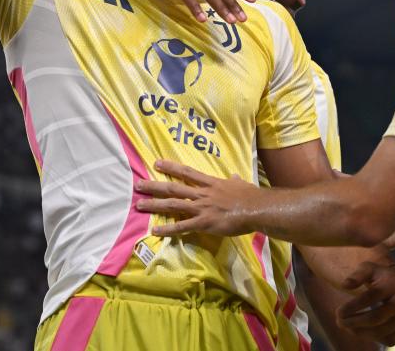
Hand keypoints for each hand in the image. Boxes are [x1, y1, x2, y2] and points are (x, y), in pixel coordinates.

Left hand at [135, 161, 258, 236]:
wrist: (255, 208)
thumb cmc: (250, 196)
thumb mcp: (240, 184)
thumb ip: (234, 182)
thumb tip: (234, 177)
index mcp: (210, 183)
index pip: (187, 172)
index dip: (171, 167)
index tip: (157, 163)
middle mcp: (202, 194)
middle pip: (174, 188)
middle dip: (155, 186)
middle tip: (138, 185)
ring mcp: (201, 208)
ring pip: (173, 205)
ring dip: (155, 204)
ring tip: (139, 205)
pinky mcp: (204, 222)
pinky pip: (182, 226)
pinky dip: (168, 228)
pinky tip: (155, 230)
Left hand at [336, 262, 394, 346]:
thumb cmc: (381, 278)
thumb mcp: (370, 270)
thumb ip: (357, 276)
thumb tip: (344, 285)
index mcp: (394, 284)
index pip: (372, 297)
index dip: (353, 306)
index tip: (338, 312)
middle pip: (376, 318)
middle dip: (354, 322)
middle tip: (339, 321)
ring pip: (380, 332)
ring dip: (359, 331)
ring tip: (346, 325)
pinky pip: (387, 340)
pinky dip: (371, 338)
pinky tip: (361, 330)